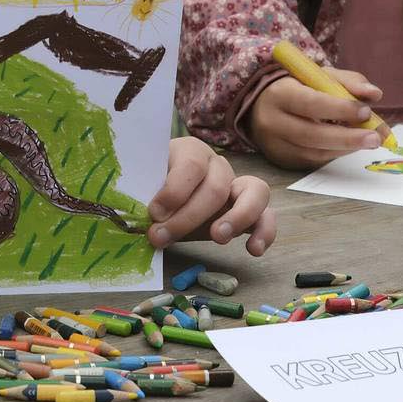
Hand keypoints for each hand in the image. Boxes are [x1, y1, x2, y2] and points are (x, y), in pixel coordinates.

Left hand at [145, 137, 276, 255]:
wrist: (163, 200)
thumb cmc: (152, 189)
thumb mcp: (143, 186)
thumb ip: (141, 193)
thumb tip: (135, 211)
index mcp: (190, 151)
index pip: (191, 165)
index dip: (174, 190)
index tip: (154, 213)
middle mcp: (217, 165)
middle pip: (216, 186)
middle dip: (188, 217)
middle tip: (161, 238)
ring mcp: (237, 185)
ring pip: (256, 192)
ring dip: (237, 217)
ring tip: (218, 237)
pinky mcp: (249, 210)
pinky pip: (267, 216)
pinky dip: (264, 232)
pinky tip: (254, 249)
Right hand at [247, 68, 383, 168]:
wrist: (263, 104)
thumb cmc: (297, 87)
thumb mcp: (318, 76)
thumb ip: (347, 82)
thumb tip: (374, 94)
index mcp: (279, 94)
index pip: (310, 103)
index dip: (339, 109)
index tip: (366, 111)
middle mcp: (272, 121)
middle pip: (311, 134)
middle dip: (347, 138)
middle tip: (376, 138)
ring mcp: (274, 145)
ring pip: (314, 152)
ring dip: (346, 148)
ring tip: (369, 140)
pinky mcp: (281, 160)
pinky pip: (313, 161)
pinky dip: (335, 153)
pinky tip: (349, 145)